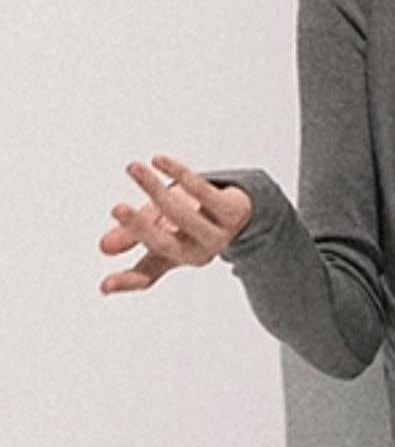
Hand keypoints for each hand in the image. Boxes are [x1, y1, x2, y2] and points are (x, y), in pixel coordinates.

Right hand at [99, 156, 252, 294]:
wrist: (238, 210)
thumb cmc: (192, 220)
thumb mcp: (160, 227)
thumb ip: (133, 237)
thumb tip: (104, 248)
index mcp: (175, 258)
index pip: (148, 276)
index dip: (127, 281)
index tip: (104, 286)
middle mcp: (197, 252)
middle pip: (165, 244)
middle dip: (140, 227)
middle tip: (116, 209)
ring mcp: (217, 234)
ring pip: (183, 216)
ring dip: (156, 189)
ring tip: (133, 168)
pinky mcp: (231, 212)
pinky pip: (203, 193)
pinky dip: (180, 174)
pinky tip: (159, 161)